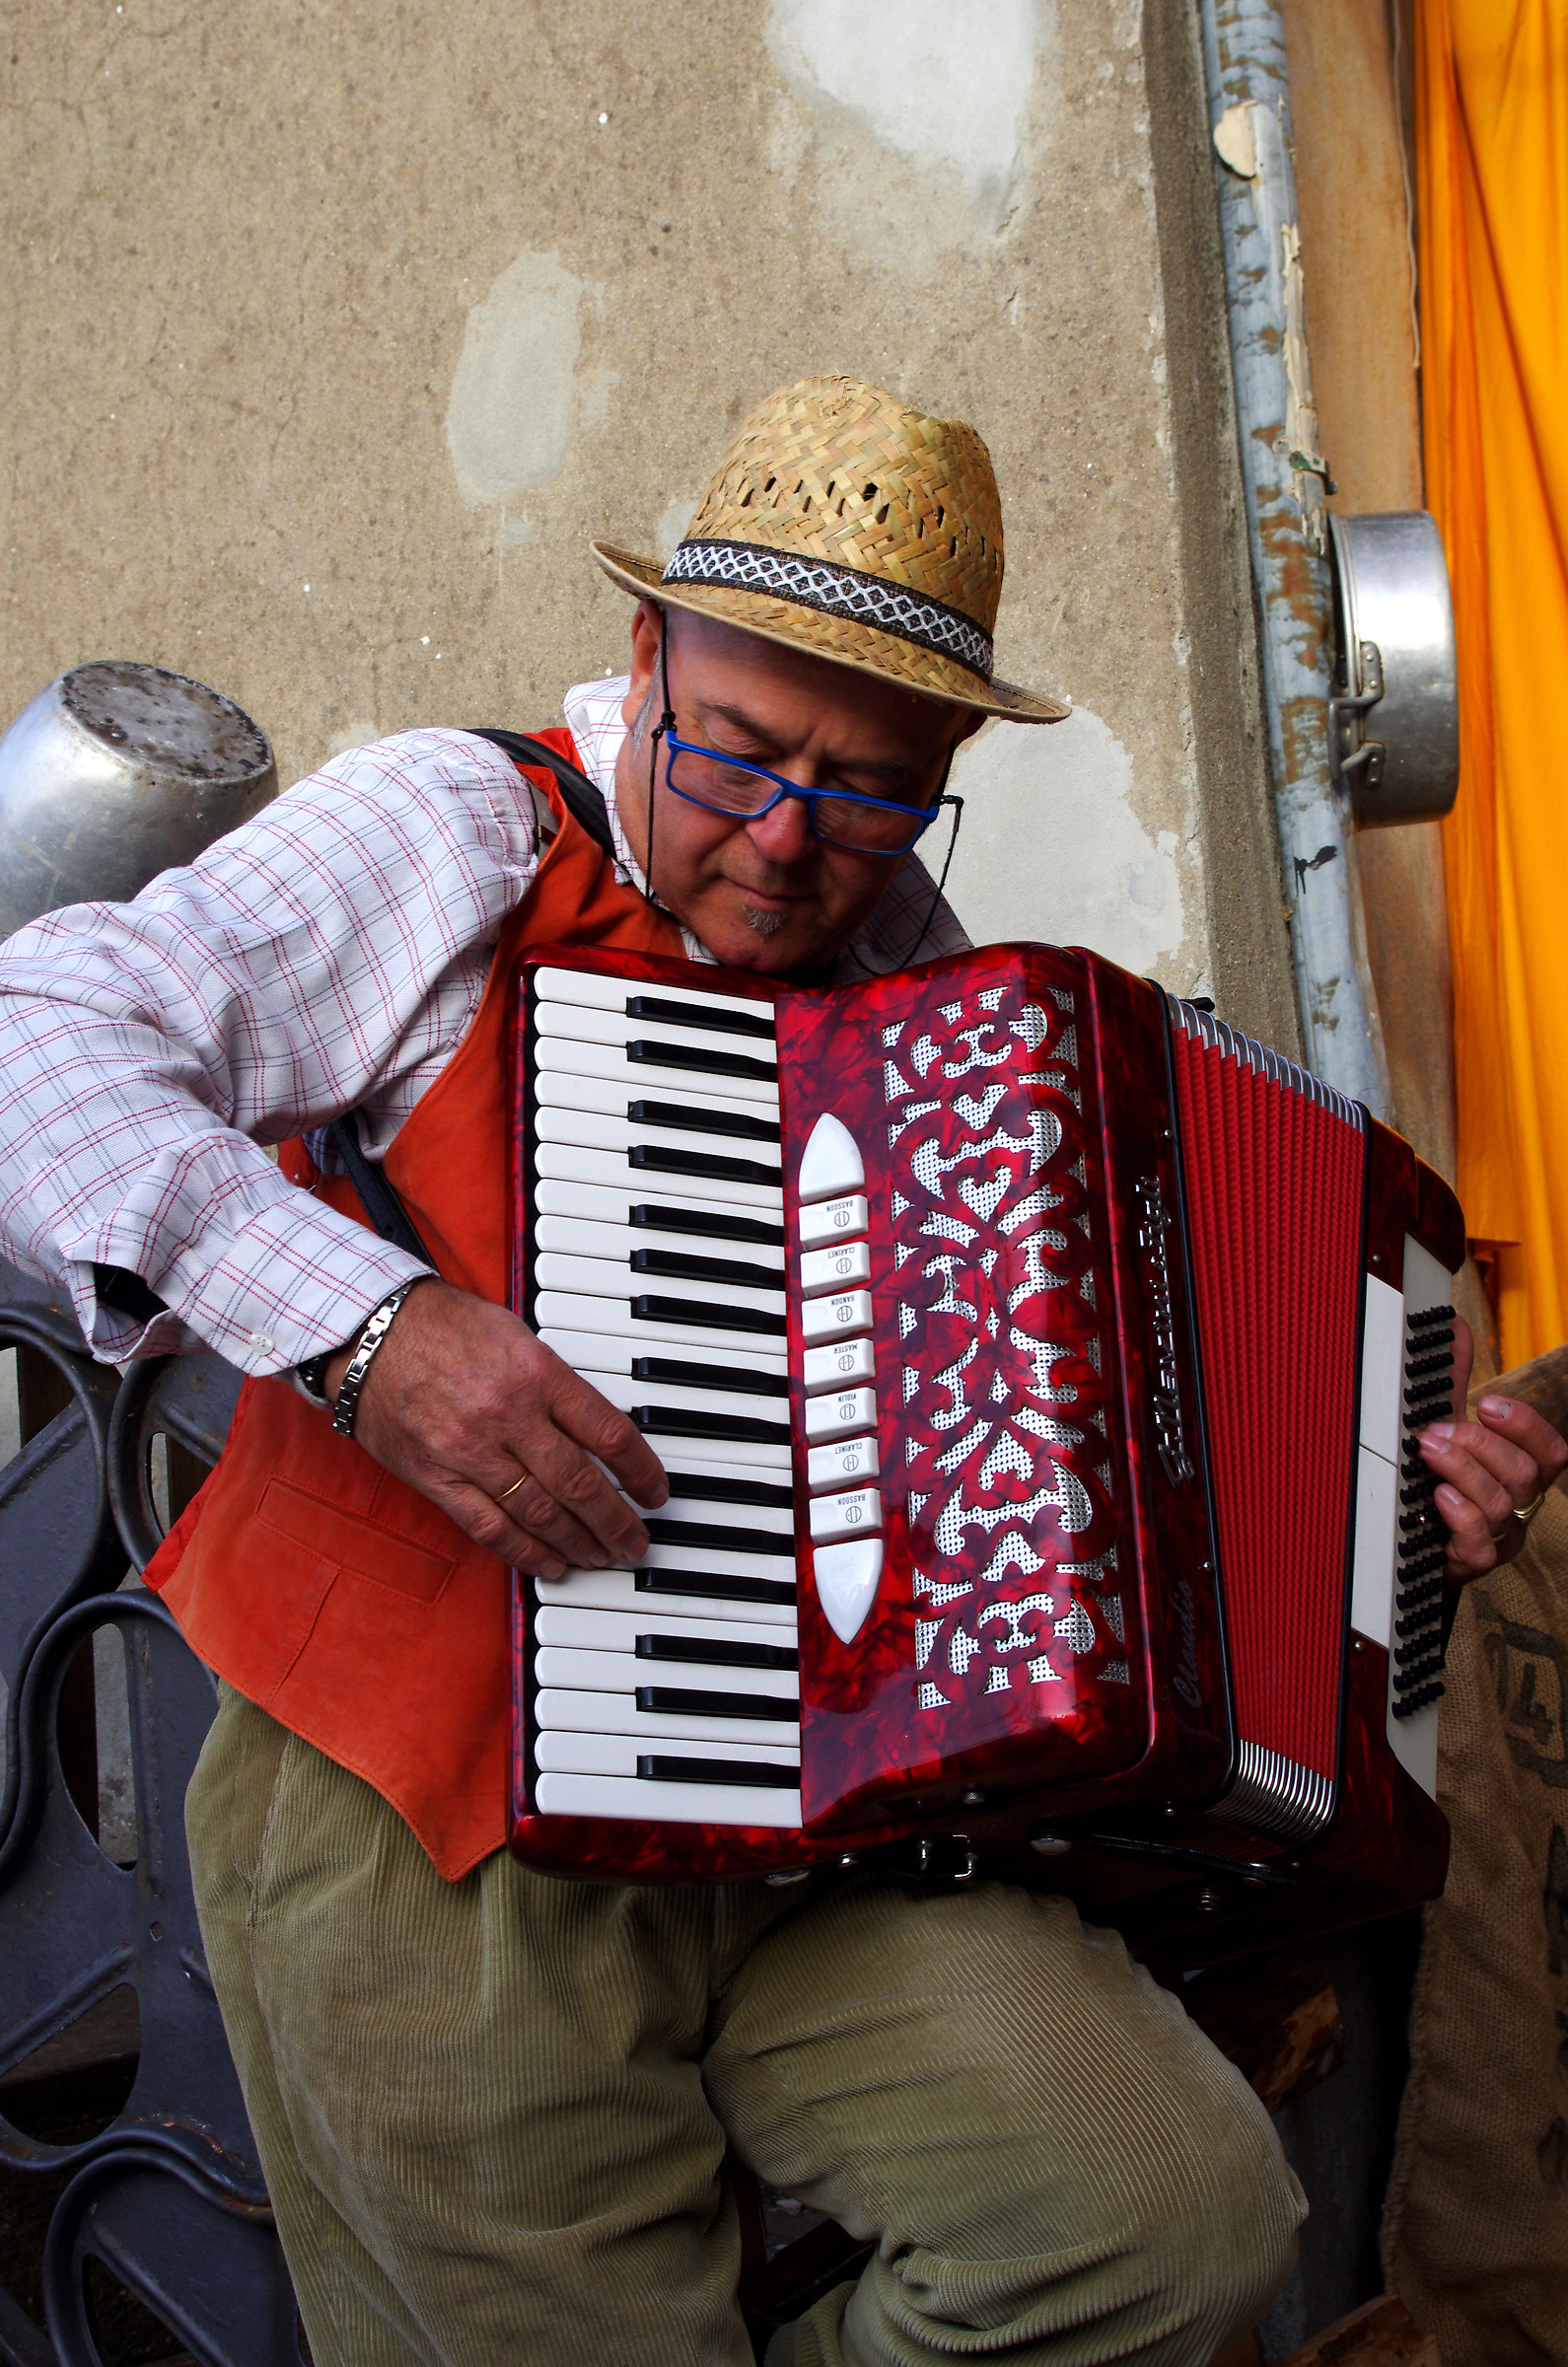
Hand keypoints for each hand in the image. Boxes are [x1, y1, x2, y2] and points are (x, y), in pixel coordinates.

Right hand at [323, 1279, 667, 1579]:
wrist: (372, 1331)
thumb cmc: (445, 1326)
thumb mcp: (518, 1334)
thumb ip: (557, 1383)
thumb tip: (600, 1431)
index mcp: (537, 1373)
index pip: (609, 1434)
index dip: (642, 1472)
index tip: (655, 1493)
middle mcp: (508, 1416)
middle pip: (580, 1484)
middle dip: (616, 1522)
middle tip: (635, 1542)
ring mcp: (471, 1451)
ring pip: (540, 1514)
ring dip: (578, 1543)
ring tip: (602, 1556)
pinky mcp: (438, 1478)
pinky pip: (489, 1527)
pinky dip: (525, 1552)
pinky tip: (552, 1564)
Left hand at [1417, 1315, 1567, 1582]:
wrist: (1407, 1539)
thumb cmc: (1436, 1480)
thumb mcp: (1443, 1427)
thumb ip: (1451, 1382)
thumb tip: (1454, 1329)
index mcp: (1520, 1472)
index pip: (1551, 1451)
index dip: (1526, 1425)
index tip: (1487, 1404)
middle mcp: (1518, 1506)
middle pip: (1525, 1474)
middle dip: (1481, 1445)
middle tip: (1437, 1431)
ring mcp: (1498, 1538)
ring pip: (1503, 1504)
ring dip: (1464, 1471)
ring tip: (1428, 1453)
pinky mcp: (1471, 1563)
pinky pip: (1482, 1545)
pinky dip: (1462, 1516)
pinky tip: (1439, 1497)